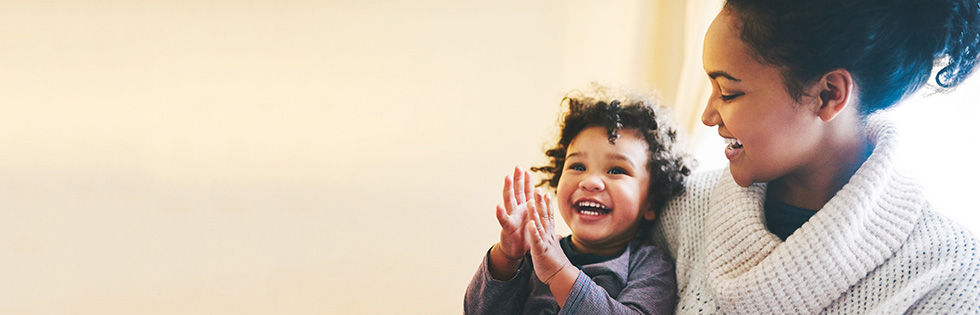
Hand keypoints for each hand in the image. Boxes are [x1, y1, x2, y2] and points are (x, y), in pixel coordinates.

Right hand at [495, 166, 534, 261]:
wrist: (516, 251)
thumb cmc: (525, 236)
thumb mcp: (534, 220)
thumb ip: (539, 212)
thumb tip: (546, 205)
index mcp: (524, 208)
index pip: (526, 192)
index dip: (527, 181)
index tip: (528, 170)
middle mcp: (516, 210)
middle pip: (516, 191)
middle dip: (517, 179)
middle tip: (517, 167)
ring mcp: (511, 217)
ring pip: (509, 200)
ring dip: (508, 189)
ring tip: (507, 178)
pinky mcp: (507, 228)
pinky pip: (503, 220)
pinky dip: (500, 213)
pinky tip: (497, 206)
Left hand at [527, 189, 576, 304]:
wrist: (560, 276)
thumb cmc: (555, 263)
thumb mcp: (553, 248)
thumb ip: (554, 239)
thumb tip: (557, 235)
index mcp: (549, 235)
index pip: (548, 216)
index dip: (546, 204)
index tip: (544, 192)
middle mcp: (548, 235)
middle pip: (544, 216)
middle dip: (541, 203)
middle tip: (538, 189)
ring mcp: (544, 242)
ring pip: (539, 225)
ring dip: (536, 213)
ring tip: (531, 201)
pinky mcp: (540, 251)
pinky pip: (536, 240)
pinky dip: (533, 231)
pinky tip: (530, 223)